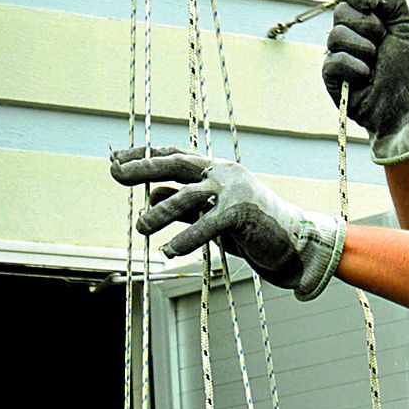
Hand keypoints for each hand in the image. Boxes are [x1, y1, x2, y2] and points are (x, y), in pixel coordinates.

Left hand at [109, 148, 344, 299]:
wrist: (294, 243)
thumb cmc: (252, 230)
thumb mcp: (211, 214)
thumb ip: (184, 205)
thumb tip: (150, 195)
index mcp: (216, 170)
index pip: (174, 156)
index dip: (144, 156)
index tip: (117, 159)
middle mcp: (223, 174)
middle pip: (176, 165)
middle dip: (142, 167)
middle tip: (114, 172)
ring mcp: (233, 191)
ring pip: (187, 196)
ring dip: (160, 212)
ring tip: (141, 227)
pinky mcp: (241, 213)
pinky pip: (205, 225)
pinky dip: (185, 239)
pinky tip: (168, 252)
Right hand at [321, 0, 408, 164]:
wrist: (402, 103)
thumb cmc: (404, 68)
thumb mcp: (406, 28)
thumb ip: (393, 2)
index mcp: (364, 16)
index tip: (372, 4)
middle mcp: (347, 31)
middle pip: (341, 10)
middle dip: (368, 26)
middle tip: (381, 42)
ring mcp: (336, 51)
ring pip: (336, 34)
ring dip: (364, 49)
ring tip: (374, 63)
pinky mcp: (329, 74)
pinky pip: (335, 59)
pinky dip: (355, 67)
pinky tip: (366, 77)